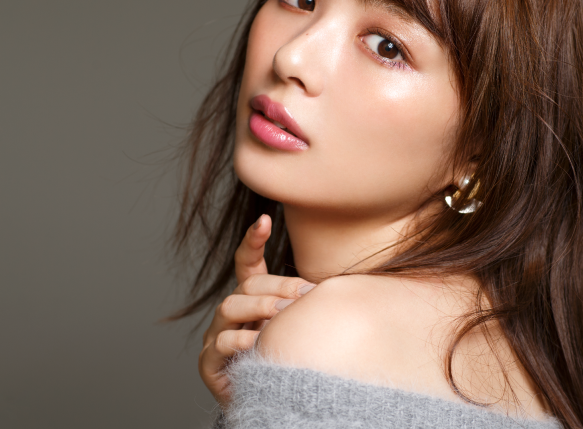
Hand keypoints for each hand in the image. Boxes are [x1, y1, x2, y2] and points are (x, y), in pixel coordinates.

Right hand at [199, 214, 314, 406]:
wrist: (272, 402)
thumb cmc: (287, 356)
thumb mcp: (298, 325)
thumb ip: (306, 303)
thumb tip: (334, 282)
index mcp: (251, 298)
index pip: (247, 262)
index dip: (253, 240)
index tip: (265, 219)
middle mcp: (231, 312)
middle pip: (246, 283)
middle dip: (277, 285)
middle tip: (305, 293)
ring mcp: (216, 335)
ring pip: (230, 306)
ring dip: (260, 307)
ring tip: (284, 314)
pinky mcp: (209, 362)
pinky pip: (222, 343)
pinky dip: (242, 340)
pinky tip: (260, 342)